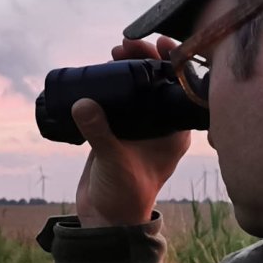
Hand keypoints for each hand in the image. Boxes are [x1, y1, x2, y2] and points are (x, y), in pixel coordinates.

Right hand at [74, 36, 192, 227]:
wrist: (106, 218)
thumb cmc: (125, 195)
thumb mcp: (116, 162)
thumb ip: (101, 133)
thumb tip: (83, 104)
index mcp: (173, 130)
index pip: (179, 87)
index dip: (173, 60)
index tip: (157, 44)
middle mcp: (159, 124)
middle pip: (156, 80)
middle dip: (143, 59)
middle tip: (125, 46)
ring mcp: (138, 125)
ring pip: (136, 86)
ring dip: (126, 67)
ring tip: (112, 53)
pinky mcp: (116, 129)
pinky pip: (116, 98)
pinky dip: (110, 83)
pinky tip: (100, 71)